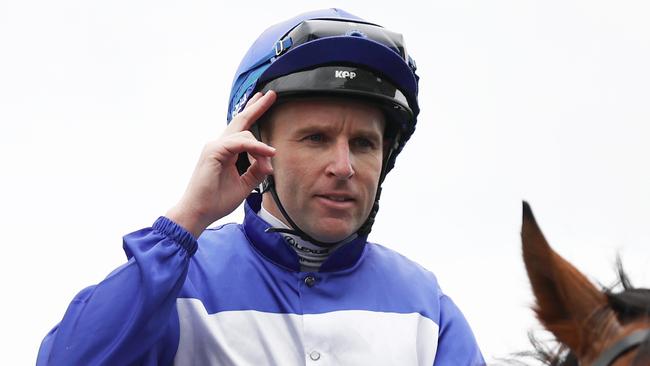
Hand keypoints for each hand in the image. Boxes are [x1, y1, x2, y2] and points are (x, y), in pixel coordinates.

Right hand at [166, 91, 276, 237]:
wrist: (199, 212)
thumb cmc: (216, 200)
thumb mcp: (244, 184)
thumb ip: (256, 170)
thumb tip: (270, 160)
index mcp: (226, 151)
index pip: (242, 130)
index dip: (253, 114)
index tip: (264, 100)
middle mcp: (220, 145)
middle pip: (240, 121)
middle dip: (256, 107)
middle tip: (269, 94)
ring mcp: (215, 146)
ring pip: (246, 135)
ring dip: (261, 148)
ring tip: (269, 161)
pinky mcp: (213, 151)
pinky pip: (240, 143)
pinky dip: (255, 147)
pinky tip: (267, 152)